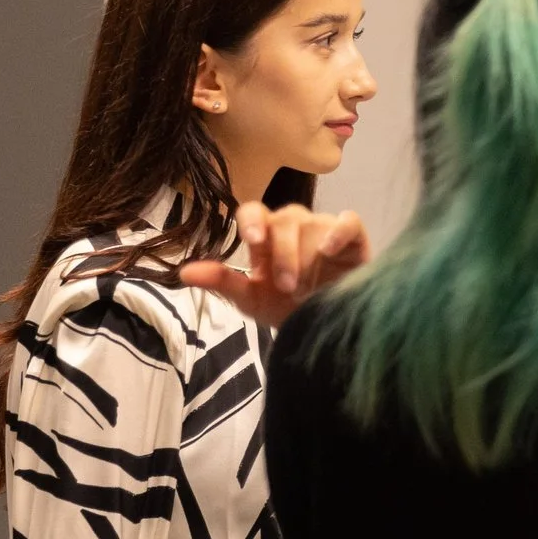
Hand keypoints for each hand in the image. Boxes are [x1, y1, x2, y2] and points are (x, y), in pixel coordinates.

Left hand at [179, 201, 368, 327]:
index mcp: (265, 235)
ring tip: (311, 292)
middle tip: (289, 289)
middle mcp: (293, 225)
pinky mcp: (353, 237)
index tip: (254, 242)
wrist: (325, 327)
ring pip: (313, 226)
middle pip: (285, 220)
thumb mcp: (251, 300)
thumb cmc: (286, 309)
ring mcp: (324, 228)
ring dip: (310, 261)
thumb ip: (222, 282)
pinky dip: (340, 231)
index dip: (253, 221)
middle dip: (285, 256)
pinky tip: (331, 250)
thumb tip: (184, 272)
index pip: (253, 211)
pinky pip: (348, 221)